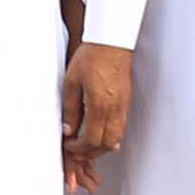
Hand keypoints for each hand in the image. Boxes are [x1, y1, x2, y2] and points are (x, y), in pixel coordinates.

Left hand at [62, 39, 134, 185]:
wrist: (110, 43)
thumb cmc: (92, 57)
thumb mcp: (71, 83)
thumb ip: (70, 109)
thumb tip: (68, 129)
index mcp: (100, 105)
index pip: (91, 139)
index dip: (79, 148)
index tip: (70, 145)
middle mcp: (115, 108)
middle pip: (107, 144)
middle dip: (91, 152)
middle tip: (78, 150)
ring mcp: (123, 106)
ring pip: (117, 138)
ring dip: (102, 146)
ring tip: (87, 143)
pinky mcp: (127, 101)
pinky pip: (121, 127)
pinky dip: (111, 136)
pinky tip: (100, 132)